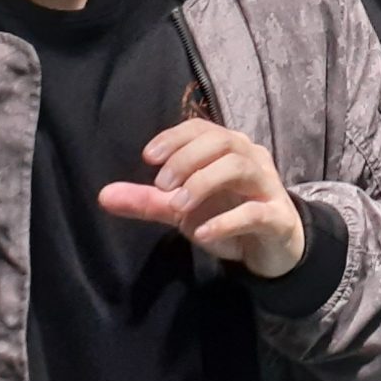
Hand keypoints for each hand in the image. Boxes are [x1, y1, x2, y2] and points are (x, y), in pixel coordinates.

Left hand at [99, 121, 306, 279]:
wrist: (273, 251)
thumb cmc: (228, 217)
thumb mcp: (183, 209)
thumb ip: (148, 200)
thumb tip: (103, 195)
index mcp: (229, 149)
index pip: (202, 129)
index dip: (175, 138)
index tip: (149, 157)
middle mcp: (251, 159)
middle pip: (222, 142)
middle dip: (186, 159)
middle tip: (162, 186)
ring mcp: (267, 187)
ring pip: (239, 167)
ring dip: (203, 182)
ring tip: (178, 207)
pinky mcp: (277, 218)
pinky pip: (255, 212)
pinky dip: (226, 221)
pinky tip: (201, 233)